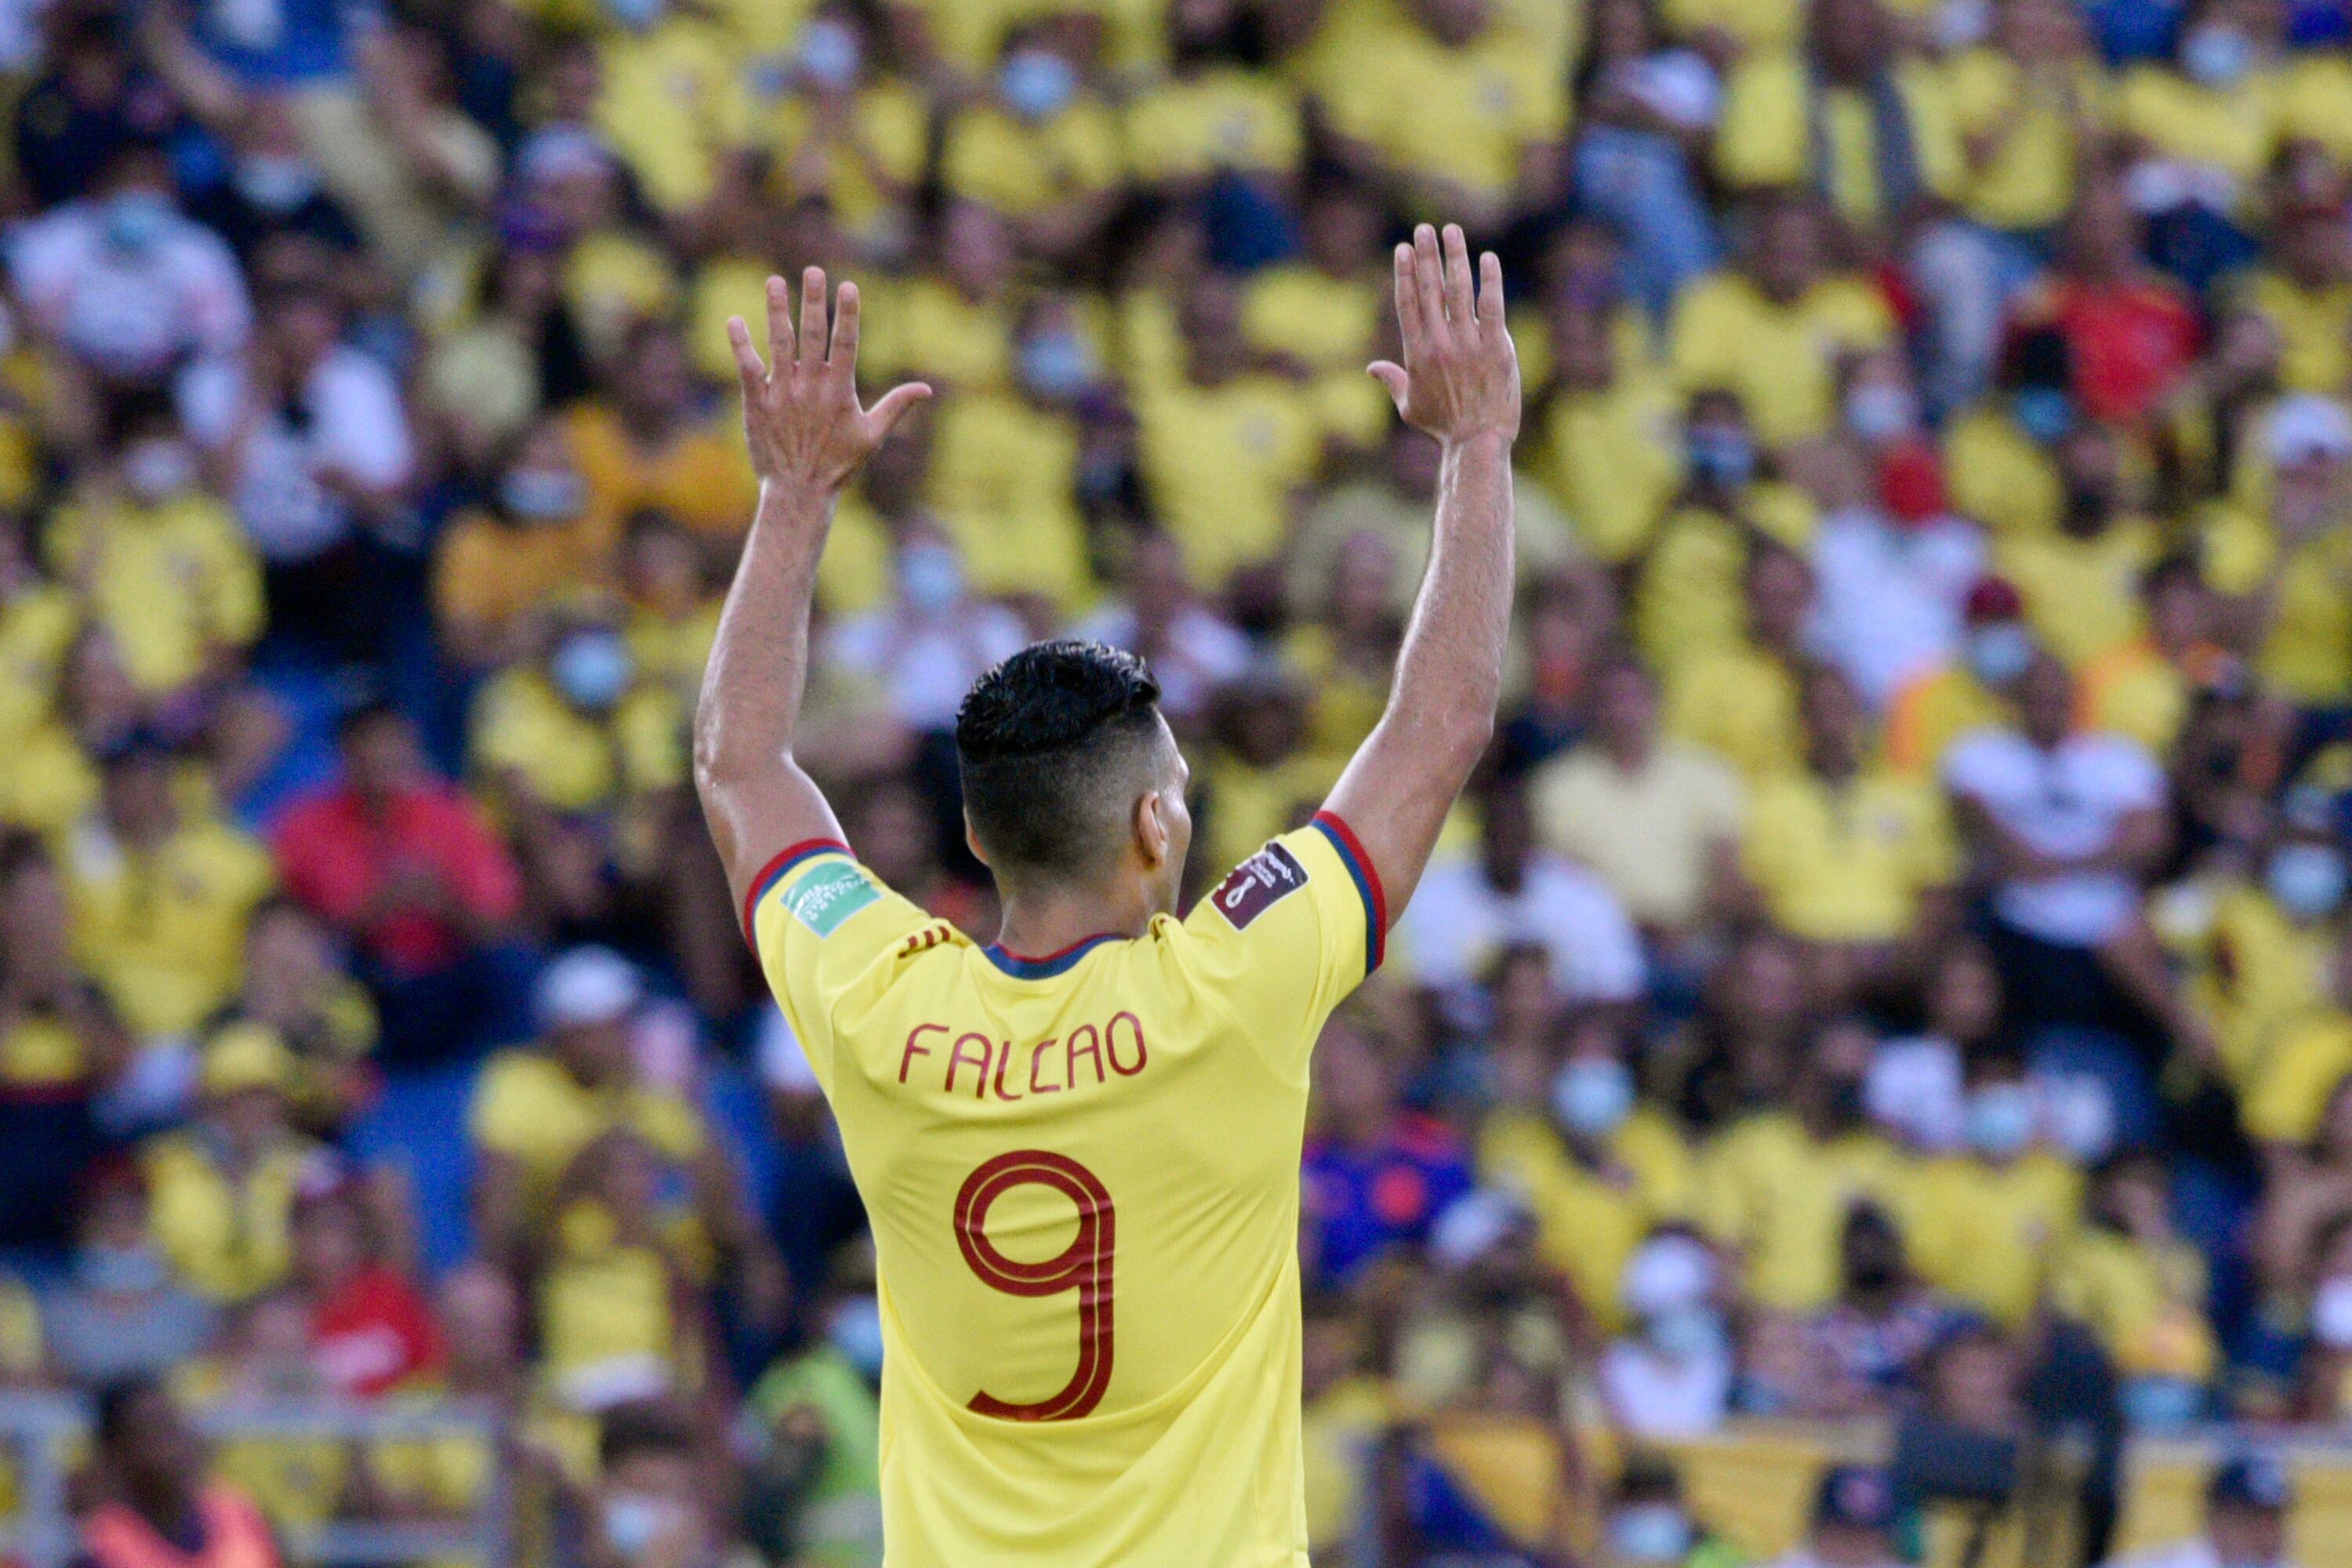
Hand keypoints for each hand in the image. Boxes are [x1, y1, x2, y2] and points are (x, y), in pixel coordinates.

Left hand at [727, 268, 930, 496]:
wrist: (798, 491)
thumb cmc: (839, 465)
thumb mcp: (872, 437)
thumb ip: (896, 406)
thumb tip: (926, 388)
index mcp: (840, 391)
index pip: (846, 344)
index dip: (847, 314)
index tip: (847, 286)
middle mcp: (810, 387)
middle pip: (812, 335)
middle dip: (813, 300)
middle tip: (812, 270)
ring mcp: (782, 392)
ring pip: (779, 343)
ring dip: (777, 311)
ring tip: (774, 282)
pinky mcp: (757, 402)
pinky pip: (748, 367)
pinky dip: (741, 344)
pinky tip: (735, 321)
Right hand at [1369, 224, 1519, 445]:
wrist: (1477, 441)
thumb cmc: (1443, 427)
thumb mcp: (1409, 408)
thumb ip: (1392, 381)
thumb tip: (1372, 368)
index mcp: (1416, 355)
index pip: (1407, 304)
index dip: (1404, 273)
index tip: (1403, 248)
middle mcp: (1440, 344)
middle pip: (1430, 290)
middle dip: (1426, 256)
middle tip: (1424, 229)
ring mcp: (1468, 344)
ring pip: (1459, 291)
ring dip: (1455, 258)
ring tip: (1453, 232)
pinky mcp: (1496, 348)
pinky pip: (1492, 307)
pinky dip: (1490, 281)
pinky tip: (1488, 259)